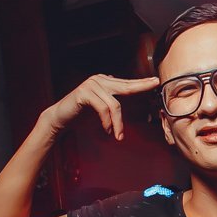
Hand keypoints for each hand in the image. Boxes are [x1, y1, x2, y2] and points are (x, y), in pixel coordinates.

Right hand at [42, 74, 159, 140]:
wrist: (60, 118)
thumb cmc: (81, 114)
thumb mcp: (101, 106)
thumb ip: (112, 98)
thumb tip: (123, 89)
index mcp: (104, 82)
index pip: (126, 83)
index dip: (141, 83)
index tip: (156, 81)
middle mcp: (99, 80)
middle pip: (125, 87)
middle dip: (141, 86)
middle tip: (155, 84)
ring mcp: (91, 85)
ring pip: (115, 104)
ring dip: (118, 123)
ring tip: (118, 136)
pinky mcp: (84, 93)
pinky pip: (103, 109)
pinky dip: (107, 122)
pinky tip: (106, 130)